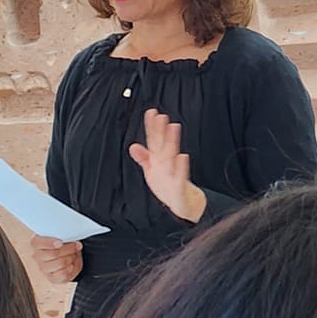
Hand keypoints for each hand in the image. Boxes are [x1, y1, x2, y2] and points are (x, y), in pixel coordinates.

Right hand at [31, 236, 83, 283]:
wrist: (68, 257)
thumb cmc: (64, 244)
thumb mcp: (63, 237)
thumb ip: (65, 237)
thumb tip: (74, 242)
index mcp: (37, 243)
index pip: (39, 243)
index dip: (50, 243)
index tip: (60, 243)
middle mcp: (37, 256)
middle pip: (53, 254)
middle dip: (69, 249)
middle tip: (76, 246)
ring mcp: (43, 268)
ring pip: (60, 263)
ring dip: (71, 258)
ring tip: (74, 255)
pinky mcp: (51, 278)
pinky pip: (63, 274)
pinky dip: (71, 268)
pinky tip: (71, 264)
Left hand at [129, 109, 206, 223]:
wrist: (184, 205)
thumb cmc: (168, 187)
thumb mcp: (152, 171)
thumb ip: (143, 158)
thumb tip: (132, 146)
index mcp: (159, 160)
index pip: (155, 141)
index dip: (152, 127)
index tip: (151, 112)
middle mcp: (167, 164)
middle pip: (163, 144)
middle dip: (162, 130)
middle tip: (161, 116)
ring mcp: (174, 174)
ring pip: (172, 156)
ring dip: (172, 142)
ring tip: (173, 127)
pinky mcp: (180, 187)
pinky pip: (180, 176)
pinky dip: (181, 166)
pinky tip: (182, 156)